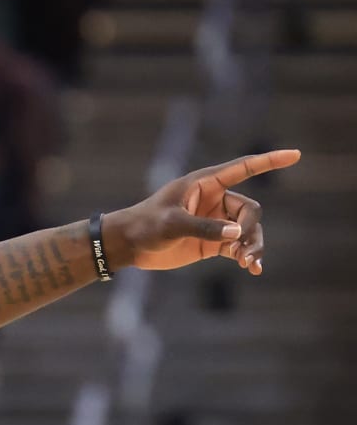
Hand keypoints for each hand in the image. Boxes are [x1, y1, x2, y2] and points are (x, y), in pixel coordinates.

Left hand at [105, 149, 300, 274]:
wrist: (129, 246)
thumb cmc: (145, 226)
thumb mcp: (172, 224)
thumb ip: (204, 228)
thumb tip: (236, 235)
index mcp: (206, 184)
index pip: (244, 168)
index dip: (269, 161)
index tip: (295, 155)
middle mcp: (215, 200)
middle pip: (250, 210)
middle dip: (250, 229)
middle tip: (240, 249)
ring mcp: (215, 222)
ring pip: (248, 231)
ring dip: (252, 246)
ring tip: (249, 263)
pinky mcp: (213, 242)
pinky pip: (238, 247)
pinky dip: (246, 256)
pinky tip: (252, 269)